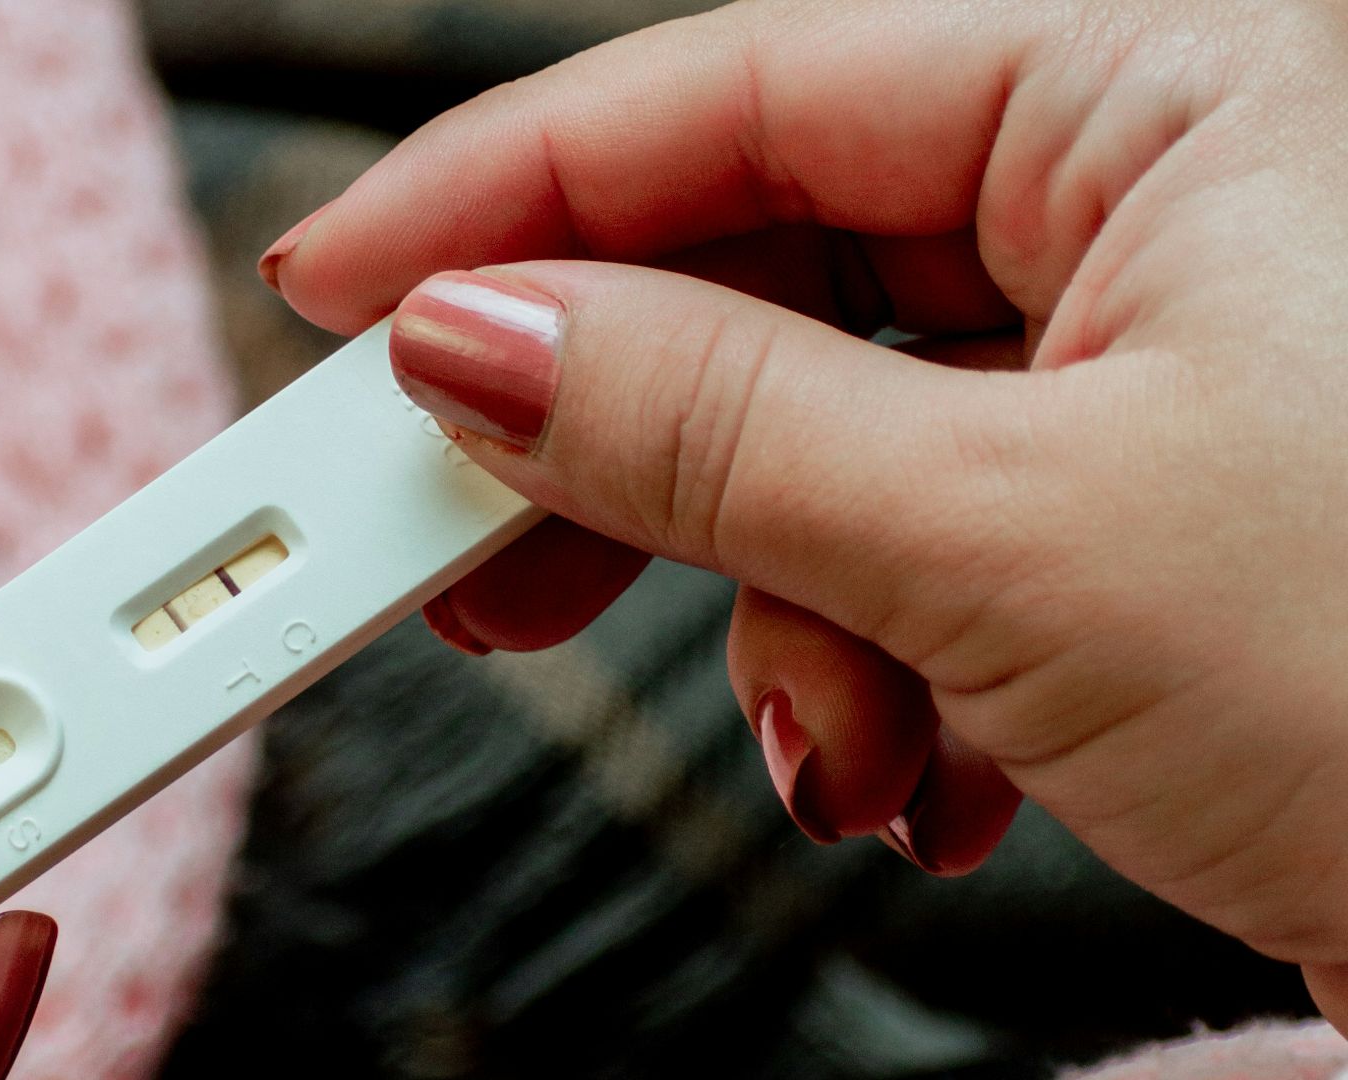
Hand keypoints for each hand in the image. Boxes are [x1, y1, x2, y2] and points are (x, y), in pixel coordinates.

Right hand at [261, 0, 1347, 1026]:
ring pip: (829, 427)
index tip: (341, 284)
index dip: (509, 186)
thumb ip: (707, 420)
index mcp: (1177, 90)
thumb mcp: (1013, 542)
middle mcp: (1163, 195)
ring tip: (829, 744)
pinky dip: (870, 657)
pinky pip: (909, 529)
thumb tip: (468, 338)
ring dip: (774, 602)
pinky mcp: (1134, 498)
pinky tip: (916, 759)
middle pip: (767, 267)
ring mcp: (1148, 356)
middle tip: (454, 536)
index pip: (750, 87)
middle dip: (615, 434)